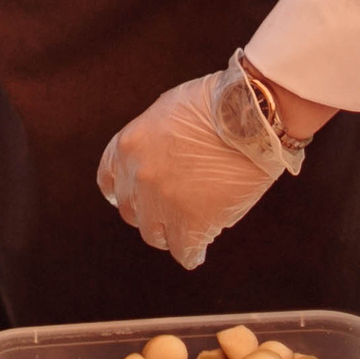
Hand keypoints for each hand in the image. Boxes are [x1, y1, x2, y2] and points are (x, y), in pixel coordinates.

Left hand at [97, 71, 286, 269]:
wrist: (250, 114)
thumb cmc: (216, 104)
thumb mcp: (166, 112)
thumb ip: (154, 141)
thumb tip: (160, 160)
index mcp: (127, 146)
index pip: (110, 181)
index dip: (124, 193)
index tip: (136, 199)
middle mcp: (138, 176)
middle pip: (132, 212)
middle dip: (150, 213)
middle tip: (170, 212)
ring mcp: (163, 201)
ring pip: (154, 235)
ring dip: (169, 233)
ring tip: (187, 230)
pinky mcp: (192, 222)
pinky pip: (184, 252)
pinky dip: (191, 253)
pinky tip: (199, 250)